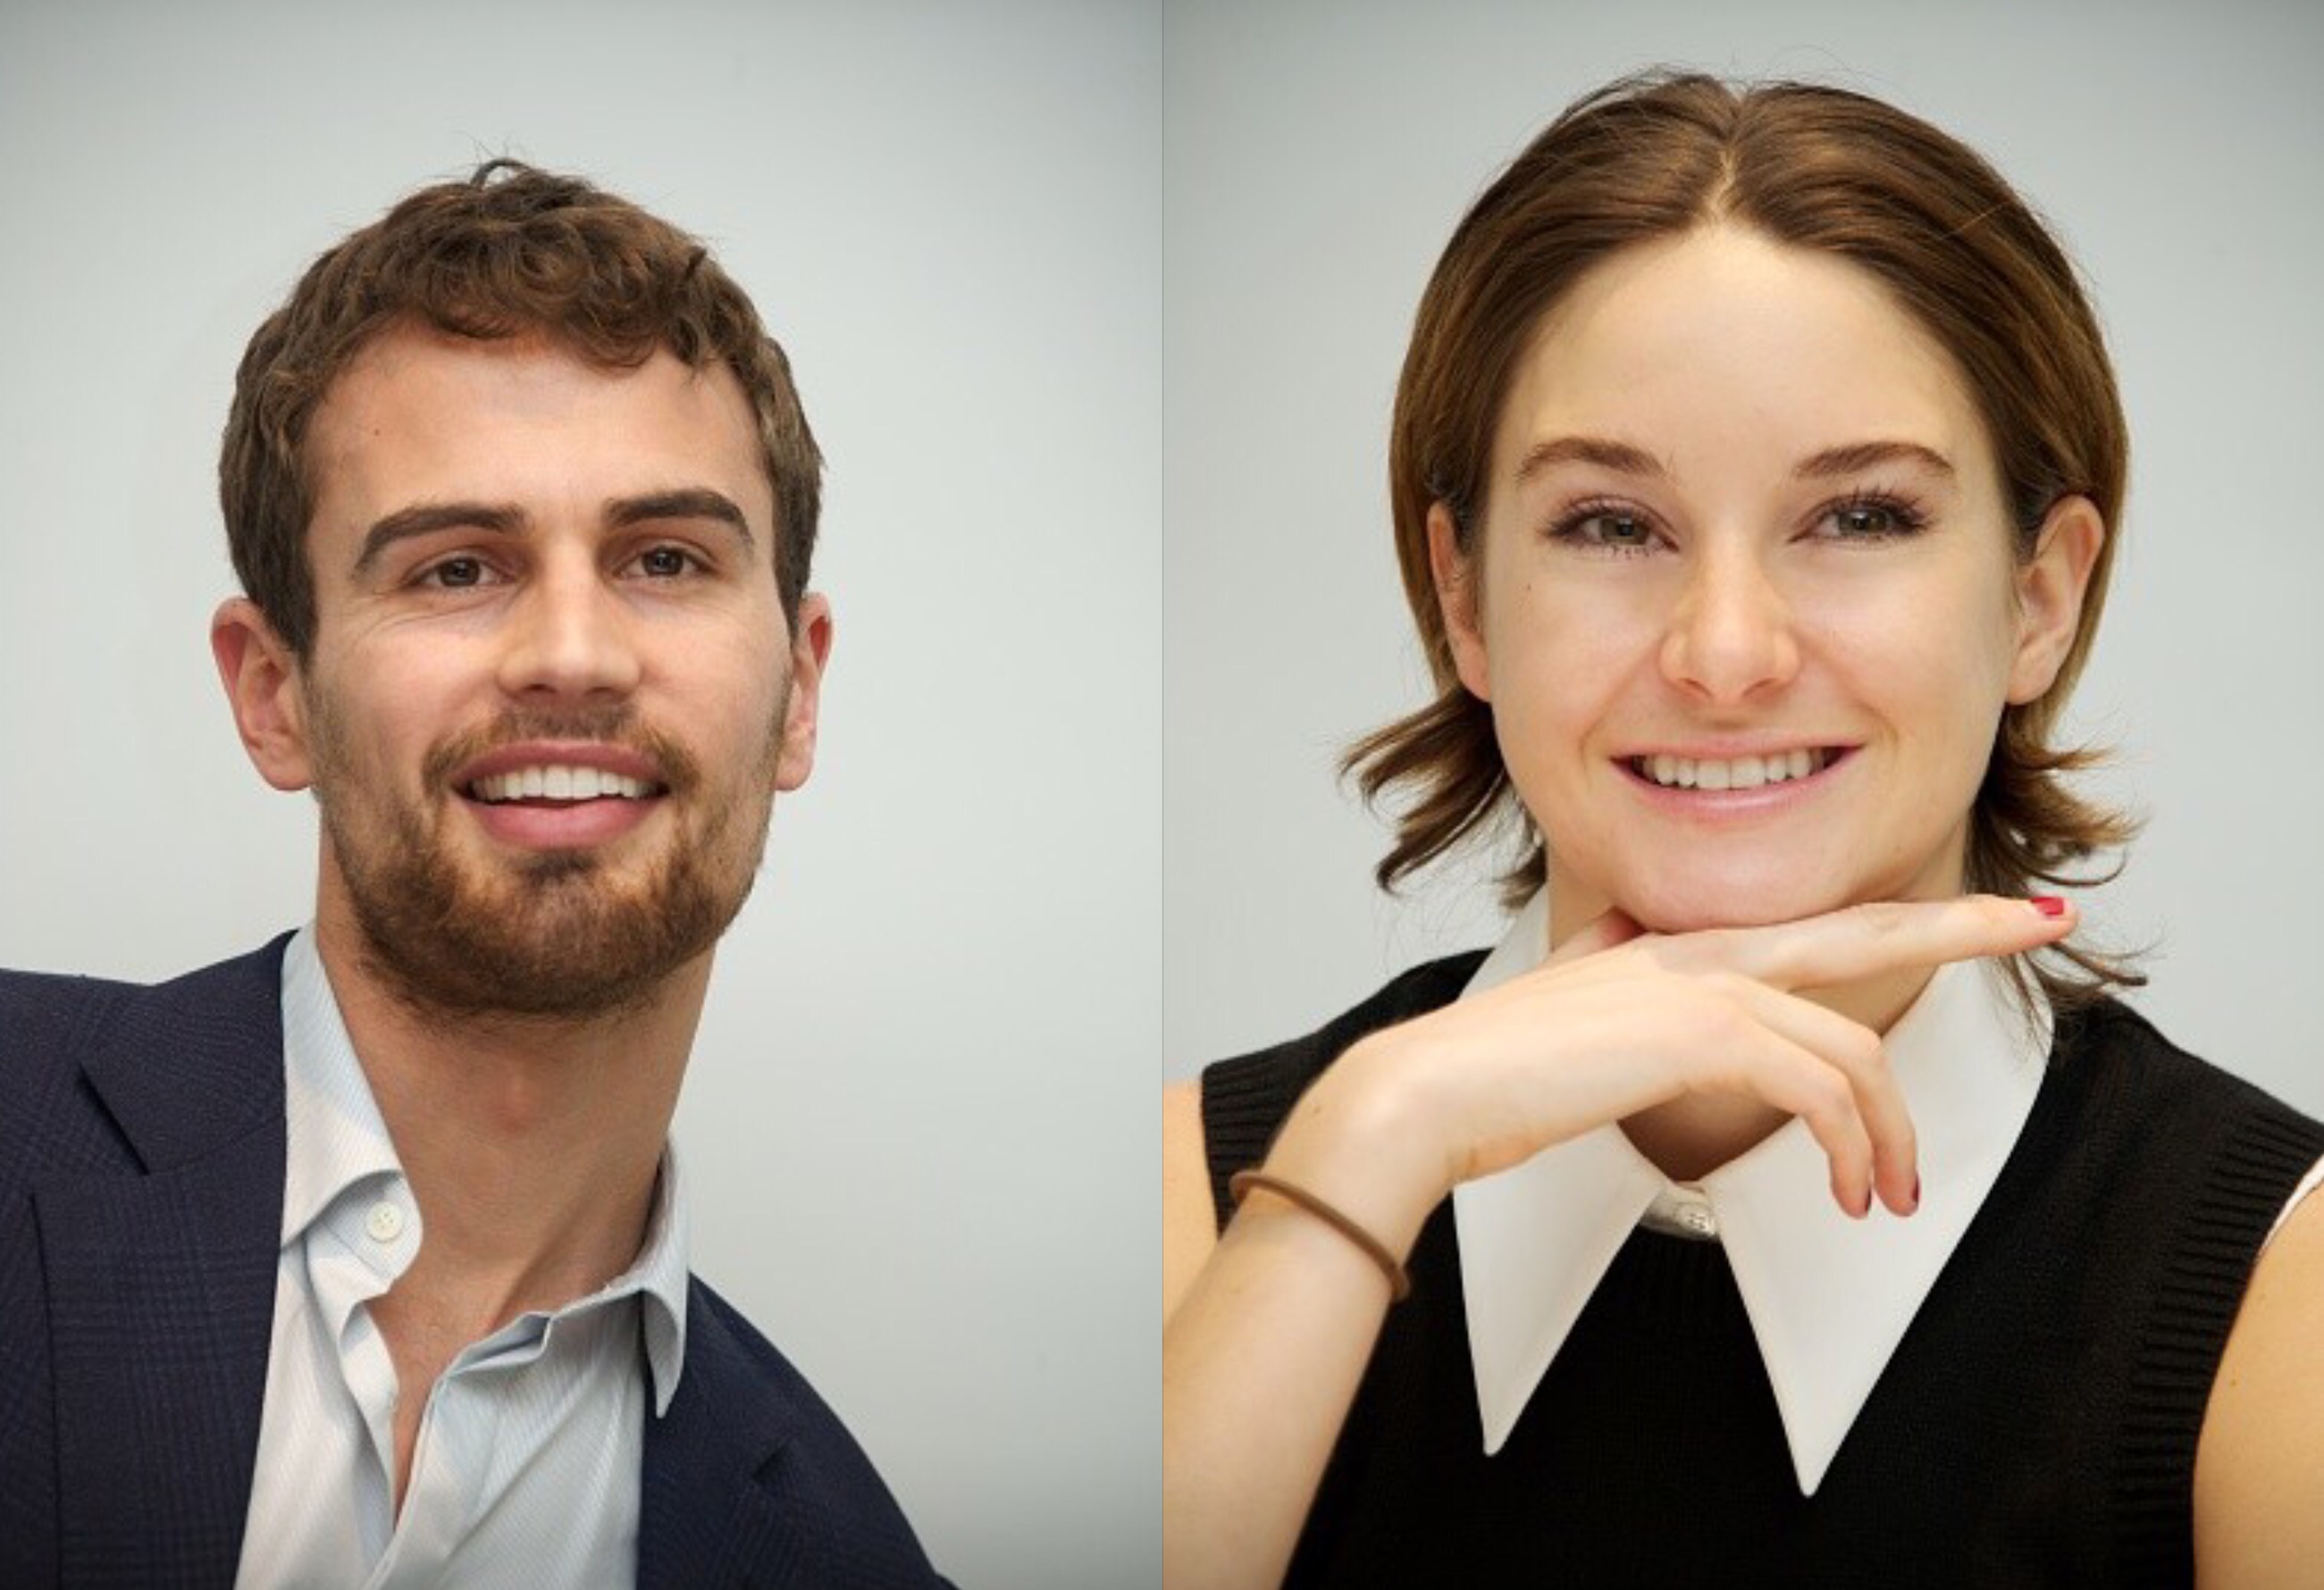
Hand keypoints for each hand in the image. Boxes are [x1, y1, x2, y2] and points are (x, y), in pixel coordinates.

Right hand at [1265, 894, 2075, 1249]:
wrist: (1427, 1092)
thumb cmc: (1485, 1070)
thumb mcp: (1564, 1007)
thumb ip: (1604, 966)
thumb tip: (1616, 933)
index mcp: (1673, 947)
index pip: (1811, 923)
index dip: (1899, 913)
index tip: (1976, 906)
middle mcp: (1698, 953)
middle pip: (1862, 930)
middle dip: (1960, 924)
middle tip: (2042, 922)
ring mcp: (1702, 989)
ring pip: (1850, 1046)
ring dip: (1890, 1131)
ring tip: (1890, 1195)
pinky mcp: (1701, 1036)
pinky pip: (1819, 1087)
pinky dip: (1852, 1144)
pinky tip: (1850, 1190)